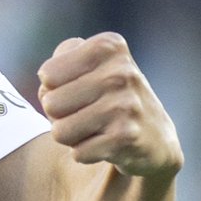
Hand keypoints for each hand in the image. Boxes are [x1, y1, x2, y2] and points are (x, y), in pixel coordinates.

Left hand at [35, 33, 182, 178]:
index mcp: (108, 47)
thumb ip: (54, 71)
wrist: (154, 136)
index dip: (55, 89)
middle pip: (50, 103)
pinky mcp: (126, 137)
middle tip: (88, 113)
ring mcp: (126, 104)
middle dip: (60, 115)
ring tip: (96, 128)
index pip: (47, 74)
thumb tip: (46, 91)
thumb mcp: (85, 69)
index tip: (82, 89)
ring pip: (59, 131)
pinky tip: (107, 144)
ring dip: (72, 136)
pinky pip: (77, 153)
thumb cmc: (106, 97)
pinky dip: (87, 153)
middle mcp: (121, 71)